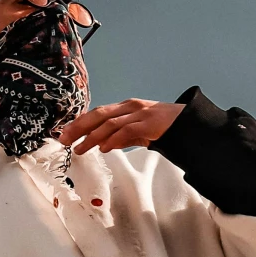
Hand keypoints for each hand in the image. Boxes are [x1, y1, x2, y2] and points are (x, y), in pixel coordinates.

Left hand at [57, 99, 183, 154]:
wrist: (191, 123)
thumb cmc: (166, 126)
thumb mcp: (140, 131)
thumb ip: (123, 137)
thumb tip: (104, 145)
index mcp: (126, 108)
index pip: (97, 113)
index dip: (79, 123)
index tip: (65, 134)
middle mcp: (130, 107)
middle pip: (98, 114)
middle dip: (78, 127)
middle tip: (64, 139)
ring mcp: (140, 113)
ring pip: (110, 123)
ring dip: (92, 137)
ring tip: (80, 149)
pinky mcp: (150, 122)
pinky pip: (127, 130)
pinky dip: (114, 139)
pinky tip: (104, 148)